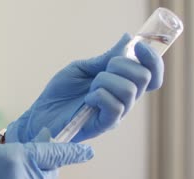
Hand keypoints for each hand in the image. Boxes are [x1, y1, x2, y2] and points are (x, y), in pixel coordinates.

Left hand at [6, 33, 163, 142]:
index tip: (138, 45)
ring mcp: (116, 114)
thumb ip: (105, 58)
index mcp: (121, 85)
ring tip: (90, 88)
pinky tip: (87, 99)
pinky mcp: (104, 125)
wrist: (40, 114)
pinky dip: (100, 96)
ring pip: (129, 90)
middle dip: (121, 65)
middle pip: (144, 78)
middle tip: (100, 71)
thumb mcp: (82, 69)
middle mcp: (123, 100)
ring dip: (106, 81)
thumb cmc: (60, 93)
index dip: (152, 60)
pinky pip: (115, 107)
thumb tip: (127, 38)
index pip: (152, 75)